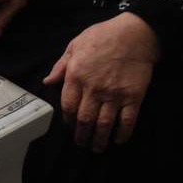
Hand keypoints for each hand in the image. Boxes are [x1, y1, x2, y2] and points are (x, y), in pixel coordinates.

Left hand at [44, 12, 160, 152]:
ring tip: (97, 148)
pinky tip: (119, 140)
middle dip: (81, 136)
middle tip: (82, 144)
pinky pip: (128, 120)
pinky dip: (123, 133)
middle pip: (84, 119)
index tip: (69, 127)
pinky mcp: (134, 97)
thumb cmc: (102, 36)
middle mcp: (93, 89)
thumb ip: (61, 66)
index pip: (68, 105)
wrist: (134, 34)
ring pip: (104, 123)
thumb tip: (48, 82)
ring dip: (99, 139)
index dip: (67, 120)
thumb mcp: (74, 45)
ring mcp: (114, 94)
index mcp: (76, 76)